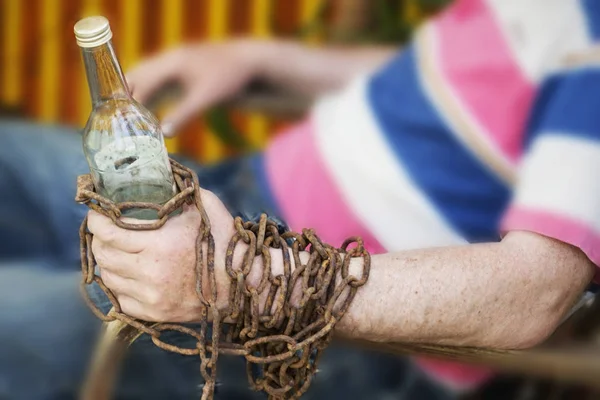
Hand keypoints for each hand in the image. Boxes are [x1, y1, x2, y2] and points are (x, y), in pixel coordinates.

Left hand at [88, 189, 234, 322]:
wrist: (242, 284)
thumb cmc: (225, 242)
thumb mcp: (205, 205)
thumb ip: (180, 189)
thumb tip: (162, 171)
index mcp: (160, 244)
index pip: (109, 232)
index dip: (96, 221)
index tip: (96, 214)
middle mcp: (151, 272)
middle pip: (103, 255)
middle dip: (99, 239)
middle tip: (104, 231)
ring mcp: (151, 296)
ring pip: (108, 277)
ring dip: (107, 262)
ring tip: (115, 251)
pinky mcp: (154, 313)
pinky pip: (119, 299)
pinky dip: (118, 285)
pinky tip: (127, 274)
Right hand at [126, 40, 266, 135]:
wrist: (250, 62)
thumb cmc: (229, 79)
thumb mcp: (207, 99)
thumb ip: (184, 115)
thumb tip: (164, 134)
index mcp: (171, 63)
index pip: (140, 82)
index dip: (128, 102)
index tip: (118, 121)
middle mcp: (169, 59)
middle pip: (137, 76)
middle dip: (125, 97)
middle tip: (115, 121)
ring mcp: (175, 63)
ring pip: (146, 78)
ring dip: (137, 96)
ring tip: (127, 121)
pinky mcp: (183, 70)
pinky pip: (159, 82)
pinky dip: (151, 96)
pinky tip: (149, 114)